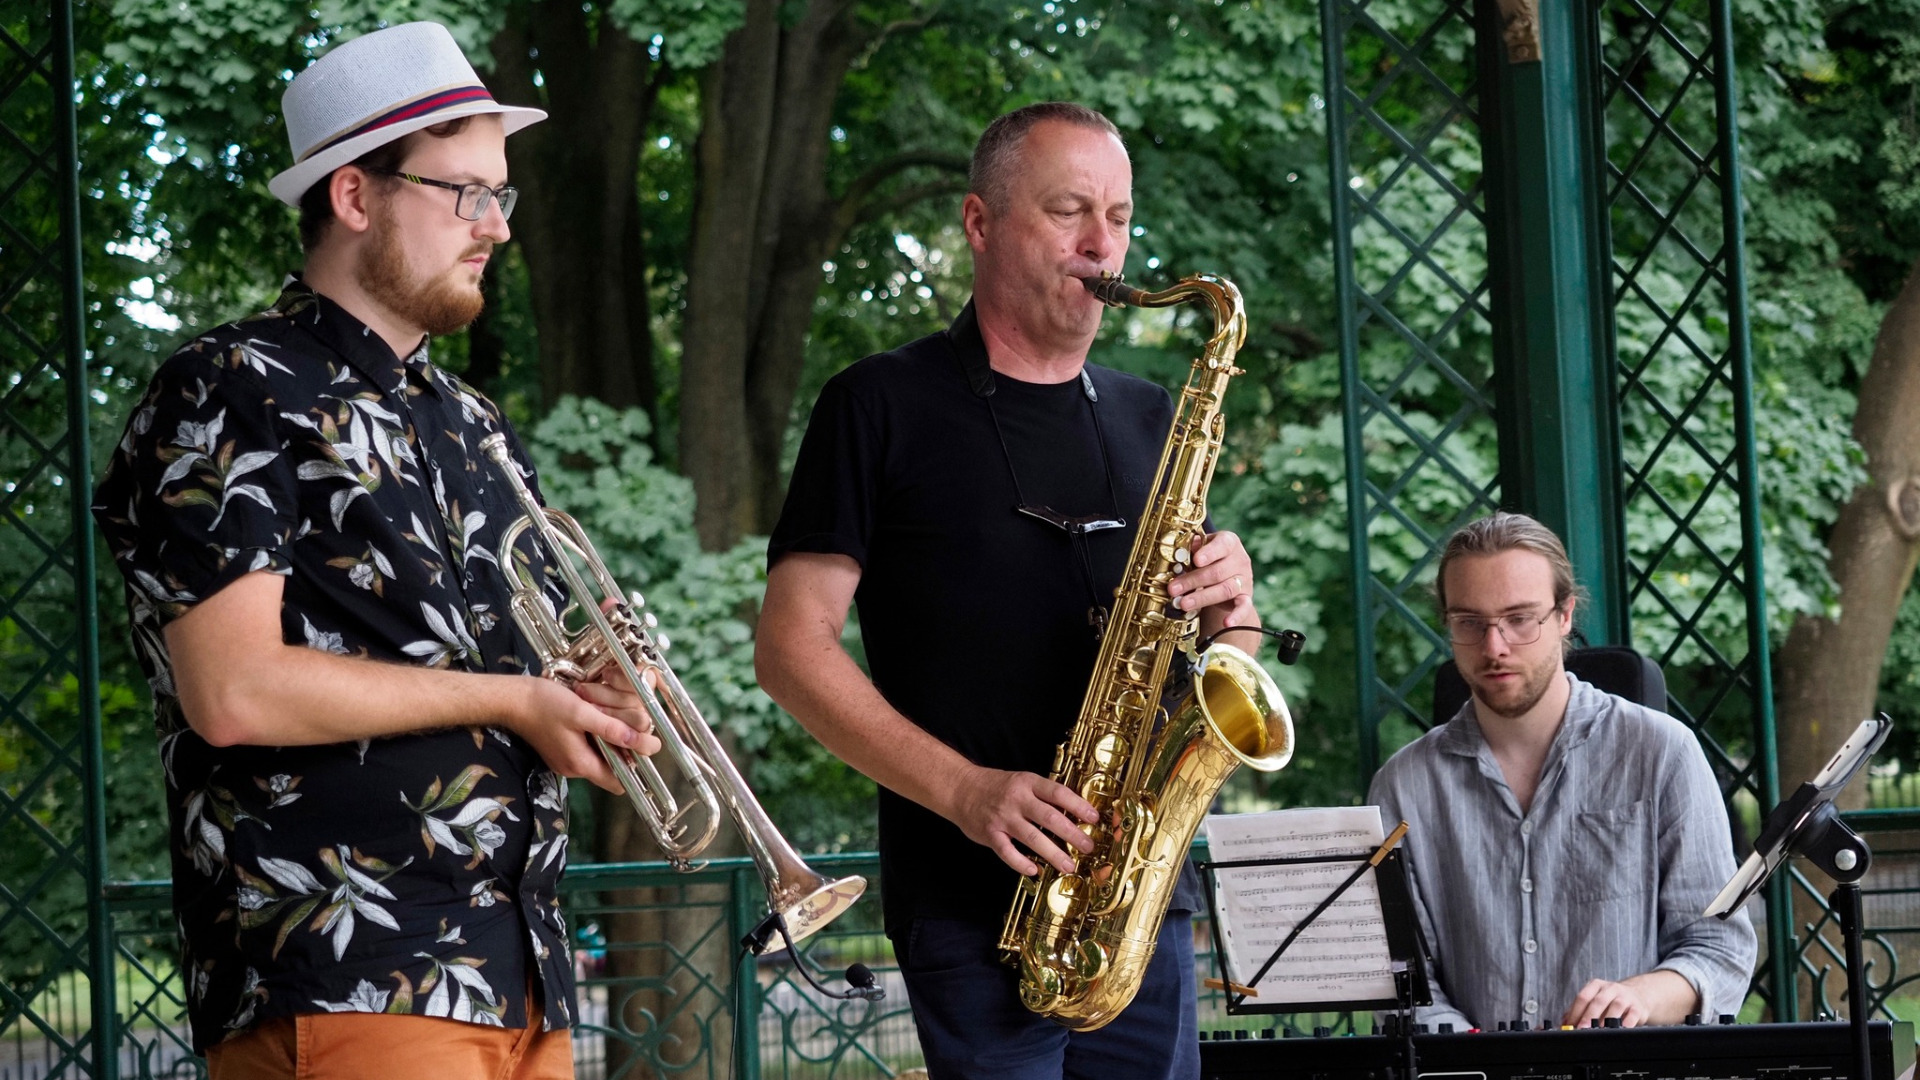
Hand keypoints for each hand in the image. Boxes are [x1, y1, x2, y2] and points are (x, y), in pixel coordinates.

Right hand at [512, 676, 662, 793]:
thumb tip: (639, 741)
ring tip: (616, 719)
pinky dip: (597, 739)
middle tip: (633, 727)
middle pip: (610, 769)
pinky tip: (598, 720)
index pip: (618, 782)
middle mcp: (574, 768)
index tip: (644, 748)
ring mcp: (566, 761)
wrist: (512, 700)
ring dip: (610, 743)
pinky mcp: (561, 751)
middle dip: (624, 752)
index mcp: (580, 764)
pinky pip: (587, 750)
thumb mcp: (581, 712)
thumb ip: (610, 728)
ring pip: (600, 758)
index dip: (635, 768)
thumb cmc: (545, 704)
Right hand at [948, 766, 1098, 875]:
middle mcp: (1016, 799)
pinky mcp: (990, 834)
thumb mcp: (1022, 782)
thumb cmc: (996, 787)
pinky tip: (1033, 870)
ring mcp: (1002, 817)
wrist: (961, 788)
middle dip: (1073, 834)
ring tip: (1068, 866)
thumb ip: (1043, 795)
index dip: (1078, 806)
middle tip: (1088, 846)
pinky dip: (1020, 863)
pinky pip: (1007, 852)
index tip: (1094, 818)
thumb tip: (1073, 813)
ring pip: (1032, 838)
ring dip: (1053, 854)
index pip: (1058, 793)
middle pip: (1050, 817)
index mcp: (1028, 783)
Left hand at [1166, 530, 1255, 626]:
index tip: (1196, 560)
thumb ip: (1191, 551)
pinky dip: (1236, 616)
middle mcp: (1240, 560)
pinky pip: (1244, 607)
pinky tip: (1227, 623)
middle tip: (1173, 589)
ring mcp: (1244, 579)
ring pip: (1225, 589)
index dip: (1209, 552)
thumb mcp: (1200, 549)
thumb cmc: (1209, 558)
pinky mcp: (1246, 597)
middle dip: (1193, 581)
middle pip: (1217, 572)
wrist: (1227, 574)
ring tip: (1184, 604)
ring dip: (1202, 598)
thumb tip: (1177, 556)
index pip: (1222, 545)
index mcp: (1229, 542)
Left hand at [1561, 977, 1651, 1028]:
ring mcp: (1625, 997)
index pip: (1583, 996)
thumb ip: (1578, 1010)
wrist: (1637, 996)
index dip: (1575, 1012)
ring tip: (1600, 1031)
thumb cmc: (1610, 1000)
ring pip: (1616, 1006)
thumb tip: (1564, 1023)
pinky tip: (1619, 1030)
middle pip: (1598, 1001)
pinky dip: (1625, 1024)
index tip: (1571, 1025)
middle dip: (1589, 1016)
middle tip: (1582, 1029)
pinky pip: (1632, 1016)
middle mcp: (1610, 988)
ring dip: (1606, 1020)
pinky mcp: (1638, 1008)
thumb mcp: (1594, 999)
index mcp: (1596, 985)